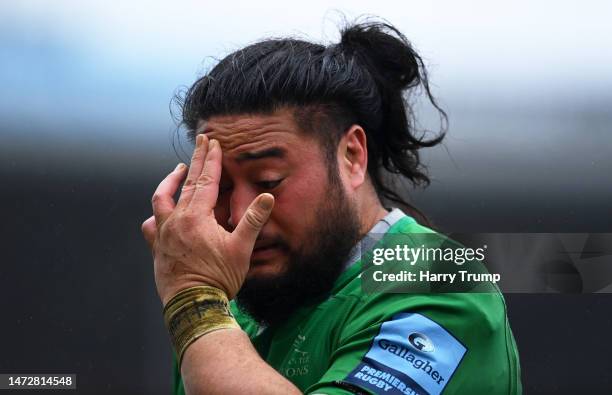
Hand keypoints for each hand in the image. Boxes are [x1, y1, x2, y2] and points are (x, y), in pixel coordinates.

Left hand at [141, 134, 274, 303]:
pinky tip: (159, 215)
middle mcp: (176, 220)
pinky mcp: (157, 248)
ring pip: (161, 199)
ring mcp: (163, 234)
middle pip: (186, 183)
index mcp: (196, 217)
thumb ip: (252, 220)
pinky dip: (156, 215)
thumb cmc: (218, 278)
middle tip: (200, 142)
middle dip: (195, 160)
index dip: (211, 160)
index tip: (214, 143)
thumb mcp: (241, 249)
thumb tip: (267, 198)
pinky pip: (151, 226)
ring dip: (170, 182)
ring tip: (178, 170)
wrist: (193, 305)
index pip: (206, 181)